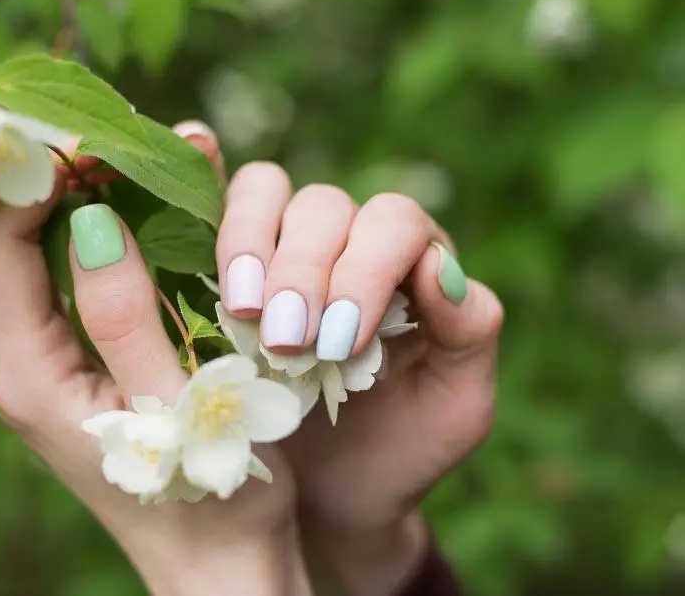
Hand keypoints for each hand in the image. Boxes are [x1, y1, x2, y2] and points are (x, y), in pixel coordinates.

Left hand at [0, 125, 310, 595]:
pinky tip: (175, 209)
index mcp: (27, 369)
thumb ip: (122, 313)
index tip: (103, 136)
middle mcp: (33, 357)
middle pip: (29, 238)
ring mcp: (66, 358)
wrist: (224, 567)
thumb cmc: (205, 497)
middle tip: (140, 136)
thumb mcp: (169, 405)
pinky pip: (103, 277)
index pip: (3, 239)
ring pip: (68, 252)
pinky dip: (135, 235)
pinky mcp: (104, 359)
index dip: (43, 176)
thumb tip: (86, 217)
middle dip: (79, 178)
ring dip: (111, 200)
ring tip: (166, 159)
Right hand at [213, 158, 502, 594]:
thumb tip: (437, 264)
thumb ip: (470, 332)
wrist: (334, 494)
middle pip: (325, 206)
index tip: (340, 344)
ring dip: (253, 247)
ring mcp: (289, 246)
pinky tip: (218, 279)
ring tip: (246, 315)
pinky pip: (225, 209)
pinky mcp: (238, 264)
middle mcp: (354, 240)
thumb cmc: (402, 448)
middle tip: (287, 345)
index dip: (366, 269)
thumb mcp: (459, 406)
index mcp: (417, 265)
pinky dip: (222, 228)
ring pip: (267, 192)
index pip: (395, 222)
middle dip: (303, 272)